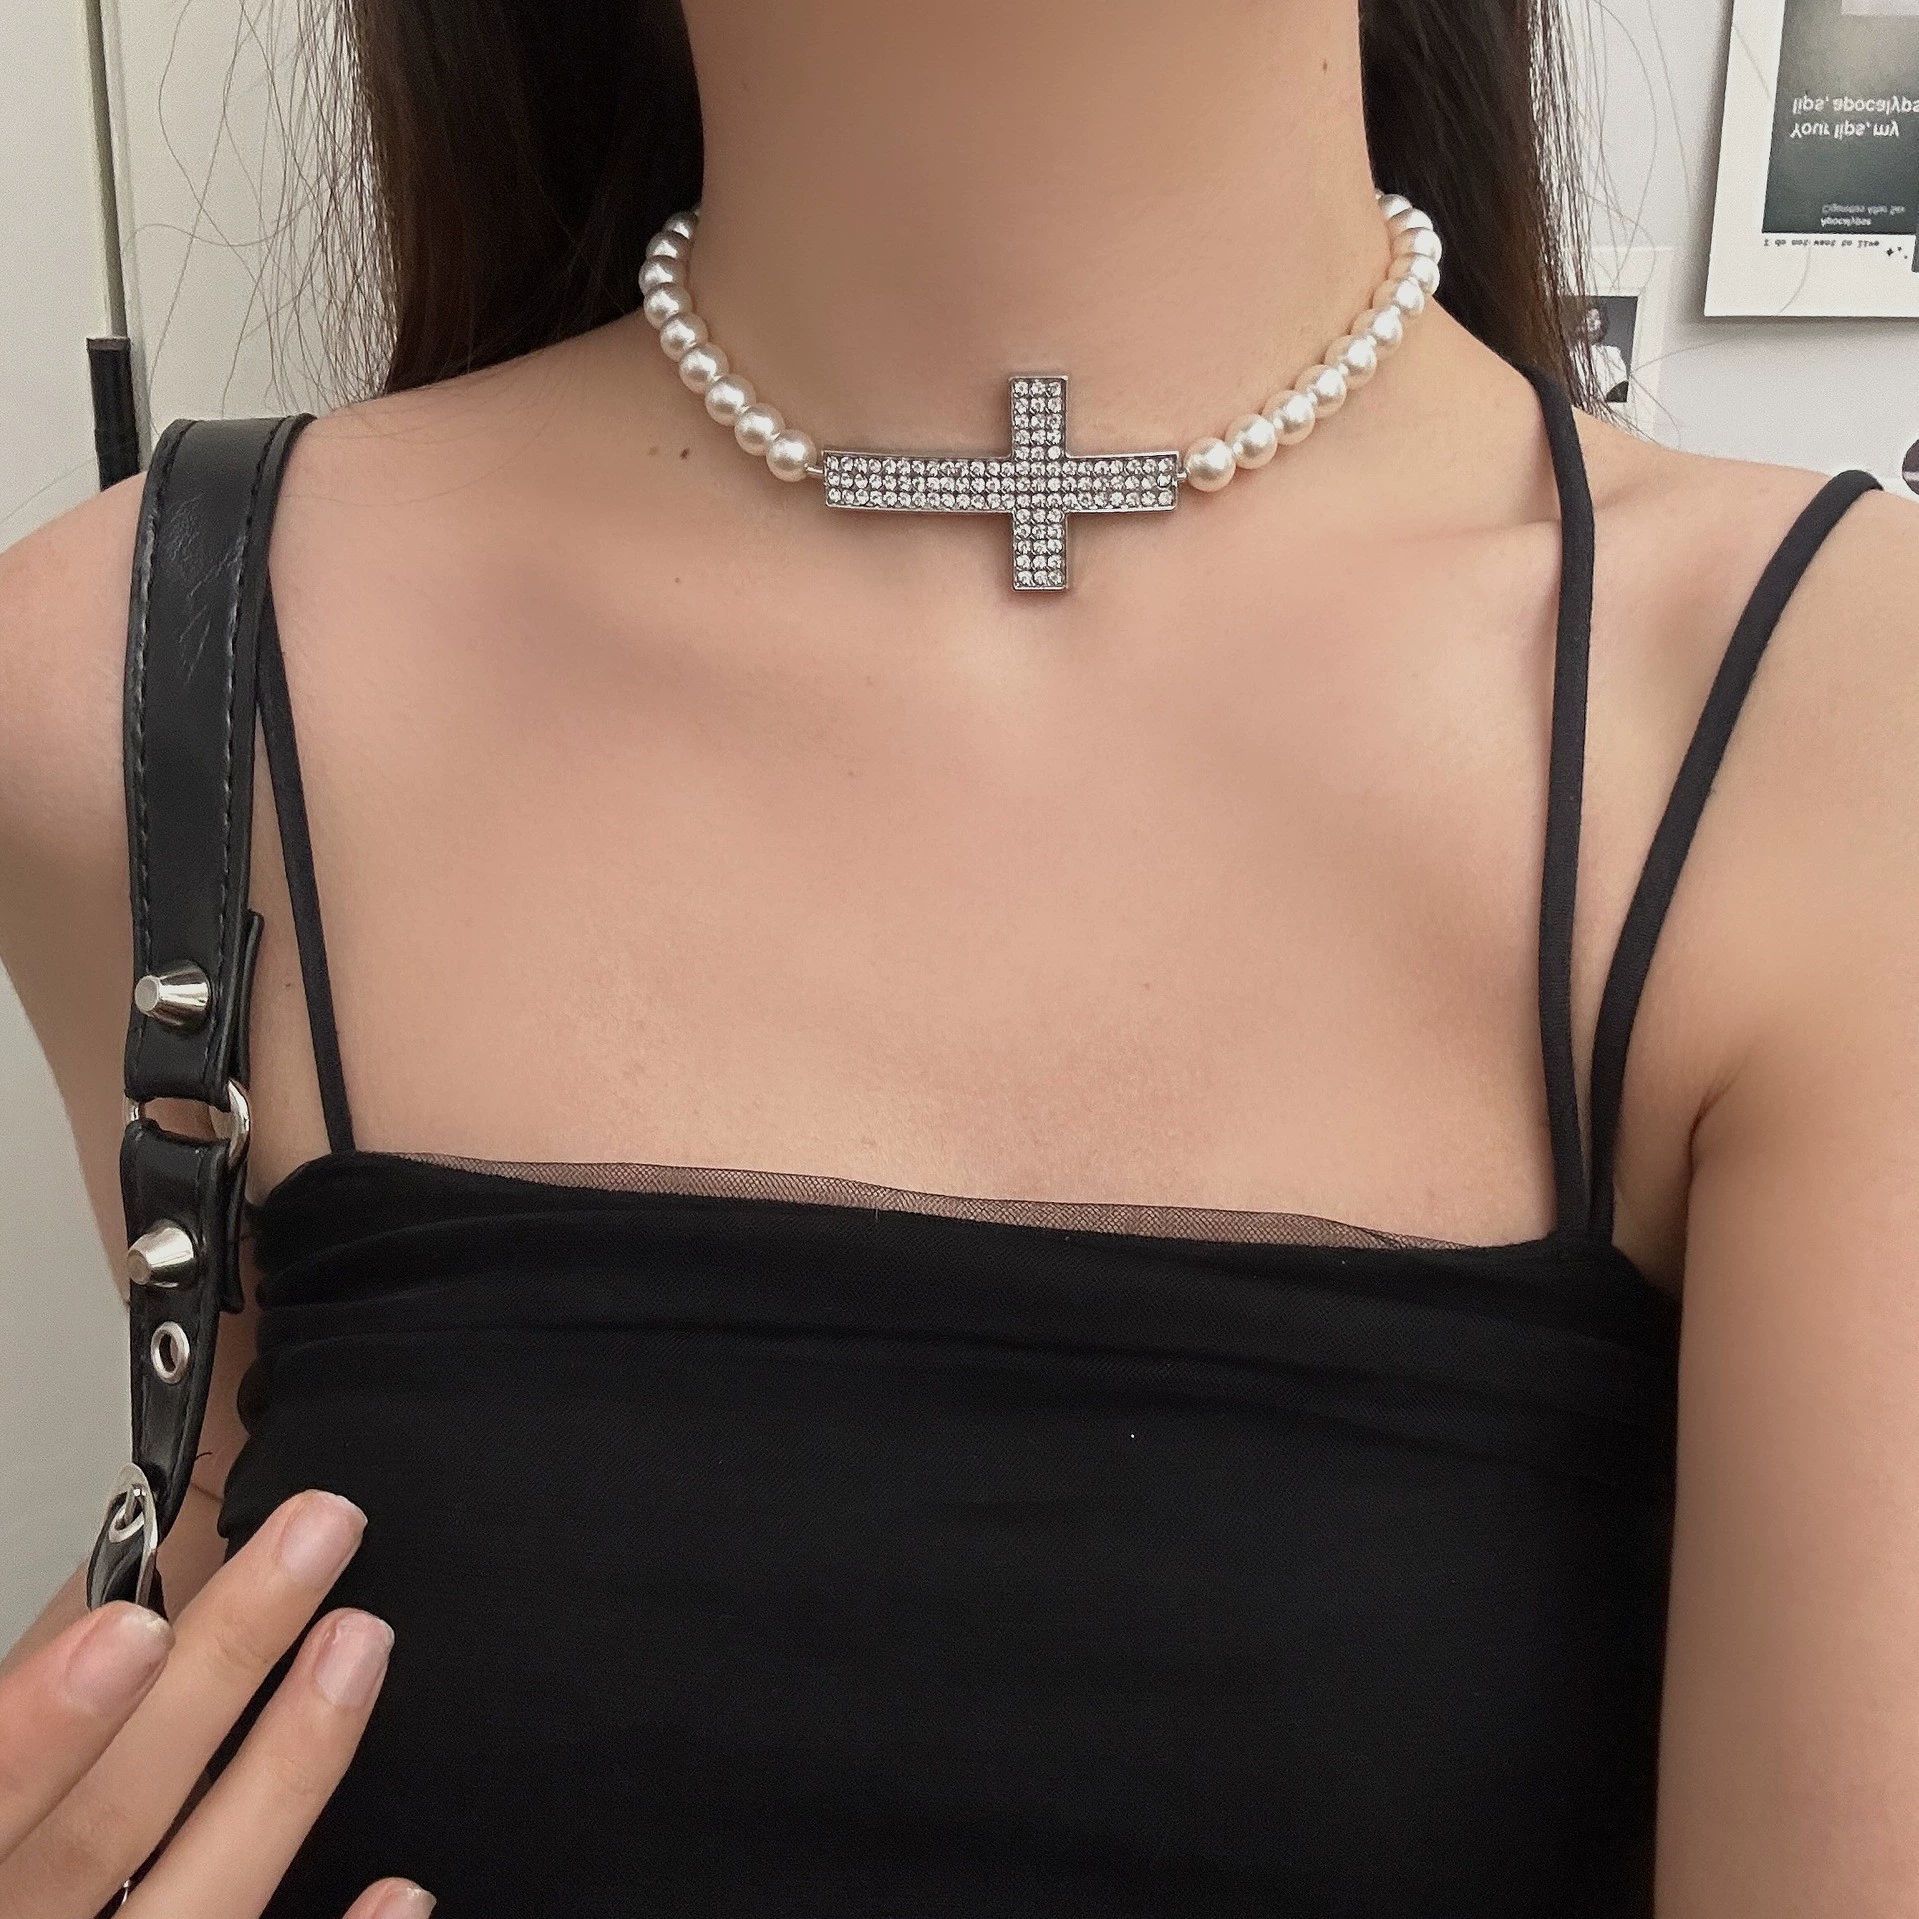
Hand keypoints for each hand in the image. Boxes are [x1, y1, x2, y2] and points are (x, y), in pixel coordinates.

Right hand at [0, 1490, 428, 1918]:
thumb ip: (28, 1717)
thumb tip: (124, 1608)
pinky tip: (401, 1888)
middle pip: (109, 1826)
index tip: (133, 1629)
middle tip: (313, 1541)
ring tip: (361, 1644)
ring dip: (288, 1773)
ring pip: (201, 1906)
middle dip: (217, 1675)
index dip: (42, 1730)